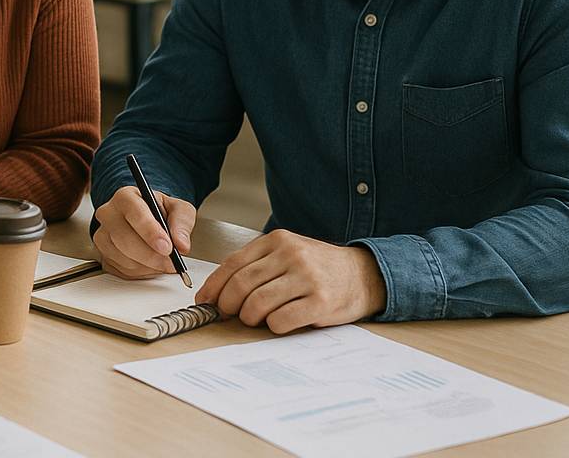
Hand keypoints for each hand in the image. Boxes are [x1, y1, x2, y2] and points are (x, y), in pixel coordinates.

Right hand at [93, 185, 196, 278]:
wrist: (145, 219)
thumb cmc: (158, 211)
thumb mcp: (178, 208)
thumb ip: (182, 222)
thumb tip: (181, 244)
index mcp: (125, 197)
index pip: (134, 212)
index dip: (151, 232)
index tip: (167, 247)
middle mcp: (108, 214)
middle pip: (125, 239)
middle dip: (152, 255)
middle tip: (171, 262)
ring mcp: (102, 235)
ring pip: (123, 257)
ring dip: (148, 266)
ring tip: (162, 262)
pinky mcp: (103, 254)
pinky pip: (121, 270)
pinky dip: (140, 273)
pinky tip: (150, 265)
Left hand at [195, 229, 386, 333]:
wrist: (363, 274)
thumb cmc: (317, 268)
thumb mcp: (287, 255)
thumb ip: (257, 266)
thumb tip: (218, 292)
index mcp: (276, 241)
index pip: (233, 263)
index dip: (215, 285)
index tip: (205, 301)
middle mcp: (291, 254)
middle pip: (242, 283)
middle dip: (228, 304)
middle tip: (228, 314)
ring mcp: (307, 277)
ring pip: (258, 302)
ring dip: (249, 317)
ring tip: (254, 319)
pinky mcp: (321, 301)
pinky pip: (282, 319)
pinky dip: (272, 326)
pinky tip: (278, 323)